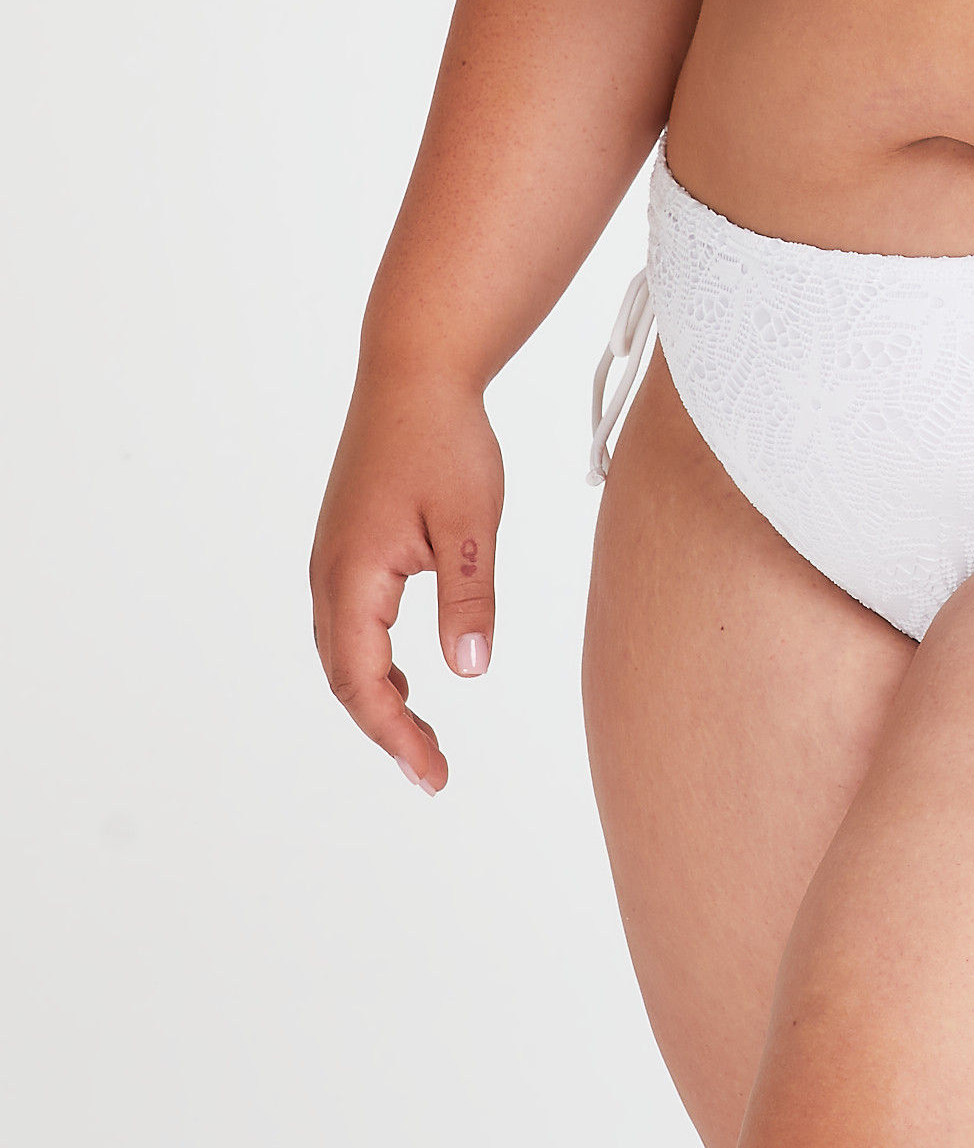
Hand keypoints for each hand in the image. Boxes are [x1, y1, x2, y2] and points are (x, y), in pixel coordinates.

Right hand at [310, 366, 504, 792]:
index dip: (397, 737)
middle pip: (345, 677)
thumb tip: (469, 671)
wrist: (415, 372)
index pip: (363, 683)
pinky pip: (349, 621)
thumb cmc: (445, 440)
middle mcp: (329, 574)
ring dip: (376, 696)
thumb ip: (468, 597)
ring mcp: (333, 558)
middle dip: (387, 728)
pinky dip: (371, 659)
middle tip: (433, 771)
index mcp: (353, 576)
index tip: (434, 776)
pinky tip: (404, 670)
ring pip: (343, 651)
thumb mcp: (468, 522)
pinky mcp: (347, 543)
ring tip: (420, 736)